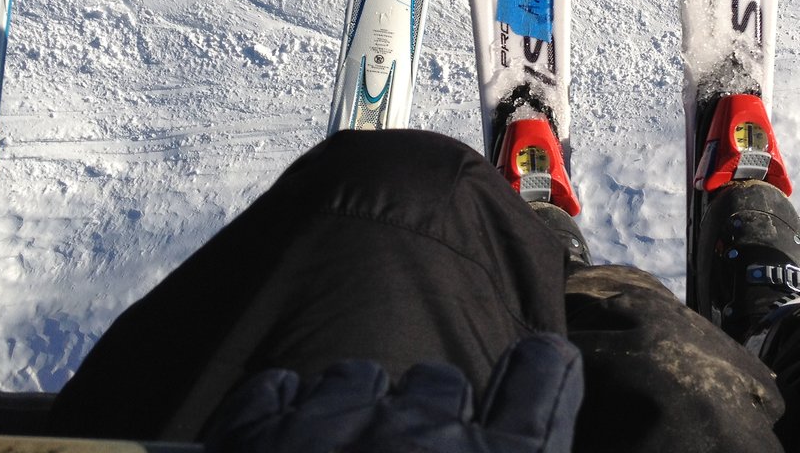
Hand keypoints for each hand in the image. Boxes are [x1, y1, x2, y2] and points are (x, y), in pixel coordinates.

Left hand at [207, 333, 582, 452]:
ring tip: (337, 447)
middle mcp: (421, 441)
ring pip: (356, 379)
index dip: (543, 370)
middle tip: (410, 449)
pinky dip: (279, 410)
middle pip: (441, 384)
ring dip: (353, 407)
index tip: (542, 356)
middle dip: (429, 410)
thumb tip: (507, 437)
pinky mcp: (256, 432)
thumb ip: (504, 443)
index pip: (543, 391)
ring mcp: (335, 431)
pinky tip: (277, 433)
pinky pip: (276, 392)